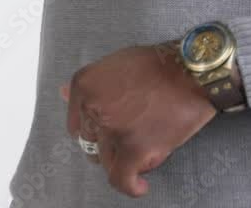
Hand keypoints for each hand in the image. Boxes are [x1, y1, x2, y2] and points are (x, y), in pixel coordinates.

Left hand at [59, 42, 216, 197]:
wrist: (189, 72)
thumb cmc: (155, 65)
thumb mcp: (114, 64)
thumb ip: (90, 85)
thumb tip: (61, 94)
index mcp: (84, 85)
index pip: (76, 123)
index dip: (94, 130)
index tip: (109, 131)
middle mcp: (92, 107)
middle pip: (90, 143)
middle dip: (108, 144)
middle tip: (131, 136)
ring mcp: (111, 129)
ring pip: (105, 161)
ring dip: (121, 161)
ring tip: (143, 151)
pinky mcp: (134, 149)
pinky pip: (122, 179)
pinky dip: (131, 187)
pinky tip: (142, 186)